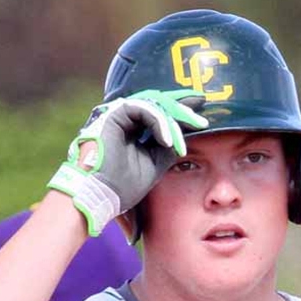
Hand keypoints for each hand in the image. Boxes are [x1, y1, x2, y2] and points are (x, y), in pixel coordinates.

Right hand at [47, 89, 207, 236]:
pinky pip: (144, 110)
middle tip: (202, 117)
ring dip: (172, 124)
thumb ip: (167, 149)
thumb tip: (183, 137)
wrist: (99, 195)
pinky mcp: (115, 113)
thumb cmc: (121, 186)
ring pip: (154, 106)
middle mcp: (126, 119)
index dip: (181, 112)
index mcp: (133, 130)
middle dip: (182, 110)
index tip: (202, 115)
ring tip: (179, 145)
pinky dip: (158, 123)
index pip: (160, 114)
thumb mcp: (154, 166)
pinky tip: (167, 141)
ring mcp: (120, 114)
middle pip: (160, 105)